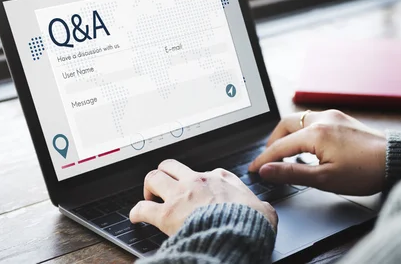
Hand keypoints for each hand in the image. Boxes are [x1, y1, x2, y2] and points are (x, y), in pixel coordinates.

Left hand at [130, 159, 277, 235]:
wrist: (238, 234)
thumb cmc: (250, 223)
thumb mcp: (264, 210)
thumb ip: (260, 206)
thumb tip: (265, 211)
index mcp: (221, 178)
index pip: (205, 172)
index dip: (199, 181)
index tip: (197, 190)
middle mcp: (198, 181)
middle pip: (171, 165)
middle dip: (165, 174)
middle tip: (164, 186)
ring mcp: (180, 195)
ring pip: (154, 177)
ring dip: (149, 187)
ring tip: (149, 197)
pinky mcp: (167, 214)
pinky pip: (142, 208)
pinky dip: (137, 212)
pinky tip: (136, 217)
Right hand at [248, 110, 386, 195]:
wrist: (395, 160)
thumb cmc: (365, 171)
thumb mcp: (324, 179)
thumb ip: (292, 173)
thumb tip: (267, 170)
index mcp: (315, 133)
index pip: (279, 146)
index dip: (264, 159)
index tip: (253, 169)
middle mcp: (322, 119)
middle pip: (286, 124)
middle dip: (273, 141)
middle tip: (268, 159)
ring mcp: (333, 116)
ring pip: (299, 120)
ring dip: (288, 135)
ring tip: (286, 154)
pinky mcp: (342, 119)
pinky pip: (314, 120)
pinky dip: (303, 131)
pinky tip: (307, 146)